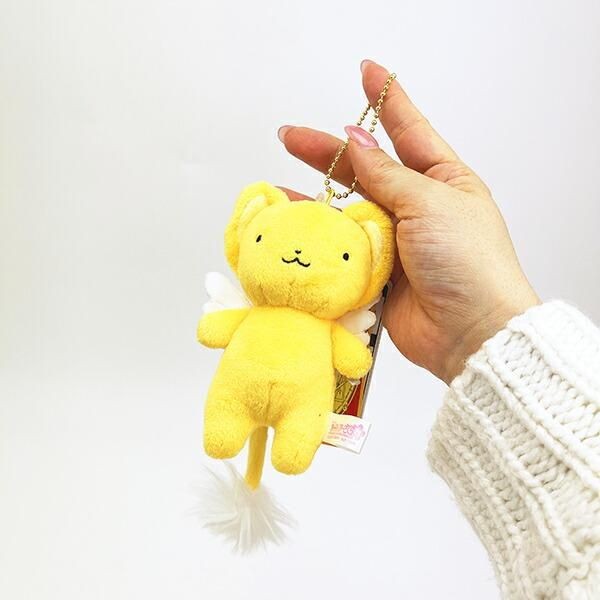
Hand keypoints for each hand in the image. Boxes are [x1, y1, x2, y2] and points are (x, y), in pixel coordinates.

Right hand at [278, 60, 539, 383]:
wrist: (470, 332)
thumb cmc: (467, 261)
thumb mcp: (430, 203)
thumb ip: (388, 176)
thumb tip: (358, 143)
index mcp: (442, 180)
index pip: (409, 131)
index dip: (385, 100)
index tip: (366, 71)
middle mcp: (416, 207)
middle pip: (365, 171)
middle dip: (329, 153)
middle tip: (290, 137)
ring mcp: (394, 241)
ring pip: (348, 211)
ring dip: (317, 200)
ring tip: (279, 188)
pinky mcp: (376, 273)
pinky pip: (343, 249)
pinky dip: (320, 240)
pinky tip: (295, 230)